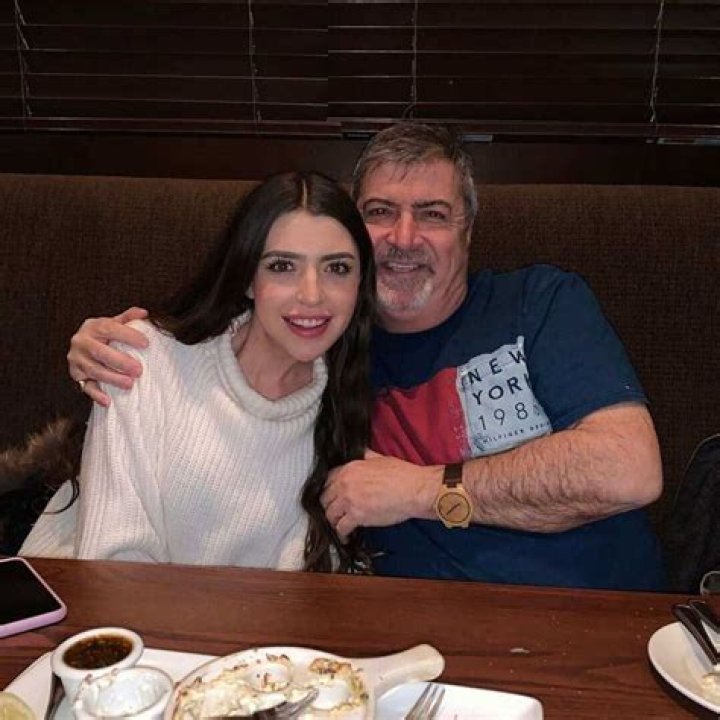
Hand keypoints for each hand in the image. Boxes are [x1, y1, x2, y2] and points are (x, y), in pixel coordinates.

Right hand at [68, 307, 148, 406]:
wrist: (82, 344)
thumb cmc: (103, 334)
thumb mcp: (114, 323)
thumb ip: (128, 317)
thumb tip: (145, 313)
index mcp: (93, 326)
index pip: (109, 328)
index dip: (127, 335)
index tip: (146, 343)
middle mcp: (81, 342)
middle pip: (100, 352)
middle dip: (120, 362)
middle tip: (139, 370)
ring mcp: (77, 359)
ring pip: (94, 370)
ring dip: (112, 378)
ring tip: (130, 384)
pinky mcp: (76, 375)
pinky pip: (85, 387)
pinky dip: (96, 394)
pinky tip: (108, 401)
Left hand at [321, 450, 440, 540]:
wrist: (414, 490)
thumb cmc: (402, 475)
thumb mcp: (380, 458)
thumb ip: (366, 457)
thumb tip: (362, 453)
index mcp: (350, 468)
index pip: (327, 480)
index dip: (329, 490)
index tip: (332, 497)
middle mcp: (345, 483)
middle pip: (325, 498)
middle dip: (329, 506)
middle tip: (334, 512)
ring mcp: (349, 500)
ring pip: (330, 514)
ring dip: (334, 521)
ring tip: (338, 525)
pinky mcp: (357, 516)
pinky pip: (341, 527)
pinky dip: (342, 534)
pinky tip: (345, 537)